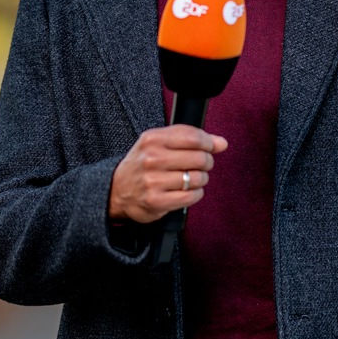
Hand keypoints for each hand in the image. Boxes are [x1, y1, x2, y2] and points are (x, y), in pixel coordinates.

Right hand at [108, 125, 227, 223]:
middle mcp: (152, 158)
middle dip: (207, 161)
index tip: (211, 147)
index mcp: (152, 139)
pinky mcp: (157, 201)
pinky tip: (189, 190)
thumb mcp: (160, 143)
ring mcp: (153, 181)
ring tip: (194, 178)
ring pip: (197, 178)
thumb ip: (191, 139)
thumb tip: (221, 142)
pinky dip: (196, 194)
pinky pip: (191, 196)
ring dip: (201, 179)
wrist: (116, 190)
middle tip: (202, 164)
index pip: (192, 136)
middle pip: (198, 157)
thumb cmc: (142, 164)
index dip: (208, 142)